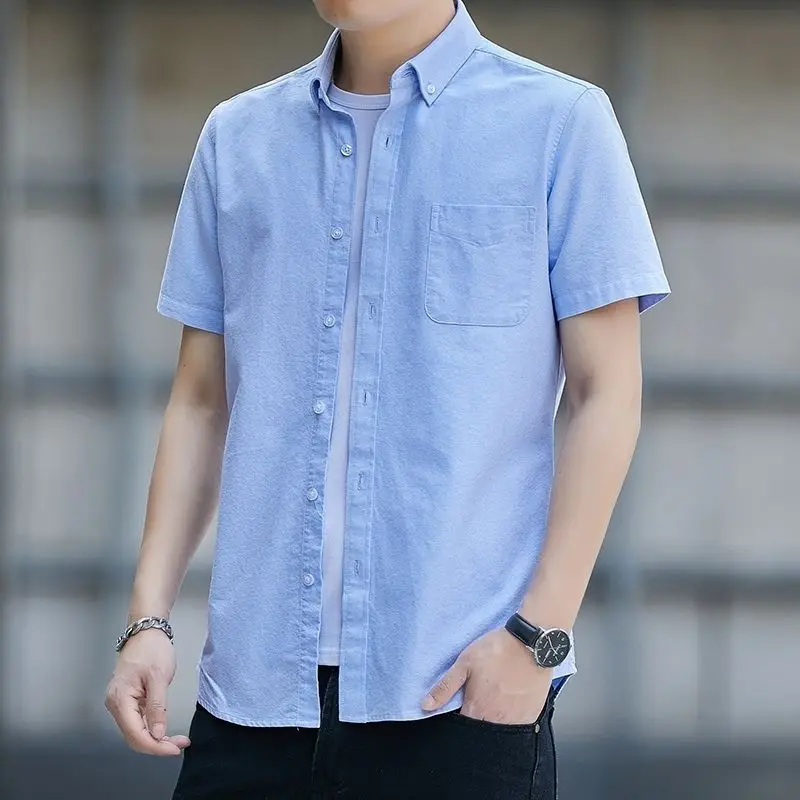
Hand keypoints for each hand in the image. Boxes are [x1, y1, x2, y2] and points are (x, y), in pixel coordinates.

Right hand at [104, 629, 189, 755]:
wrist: (146, 630)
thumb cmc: (151, 649)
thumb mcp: (159, 678)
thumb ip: (157, 708)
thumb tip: (157, 734)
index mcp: (120, 700)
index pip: (135, 735)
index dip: (155, 746)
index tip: (175, 749)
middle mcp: (115, 704)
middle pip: (134, 736)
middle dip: (157, 745)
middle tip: (180, 745)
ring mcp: (121, 703)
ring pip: (136, 730)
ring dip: (156, 738)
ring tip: (177, 740)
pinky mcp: (129, 700)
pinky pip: (138, 721)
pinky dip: (152, 728)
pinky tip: (166, 730)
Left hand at [421, 626, 551, 724]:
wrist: (531, 644)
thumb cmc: (497, 650)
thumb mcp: (464, 663)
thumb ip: (445, 687)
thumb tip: (426, 705)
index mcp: (476, 710)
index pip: (461, 727)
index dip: (458, 716)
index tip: (461, 704)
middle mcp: (495, 720)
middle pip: (480, 729)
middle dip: (476, 717)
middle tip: (480, 696)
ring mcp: (515, 720)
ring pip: (499, 728)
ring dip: (494, 717)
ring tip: (496, 696)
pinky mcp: (530, 715)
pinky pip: (517, 725)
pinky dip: (511, 716)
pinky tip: (510, 699)